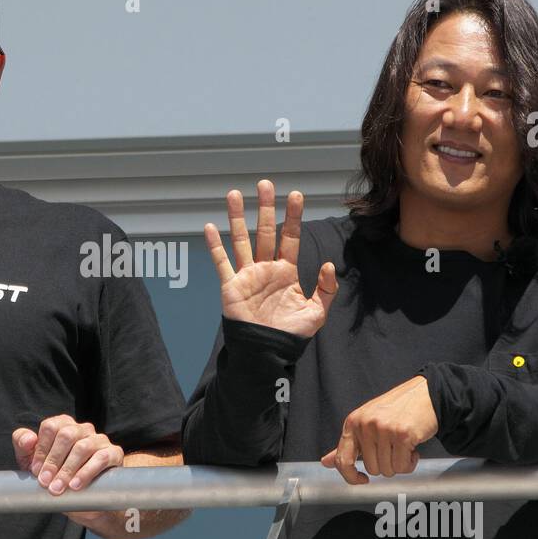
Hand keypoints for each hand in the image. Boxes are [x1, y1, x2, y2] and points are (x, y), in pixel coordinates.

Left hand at [12, 415, 123, 499]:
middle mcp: (82, 428)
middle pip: (66, 435)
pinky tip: (76, 485)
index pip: (50, 427)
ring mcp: (99, 439)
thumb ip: (23, 446)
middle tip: (45, 482)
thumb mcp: (34, 462)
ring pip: (83, 446)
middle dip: (53, 460)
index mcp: (63, 426)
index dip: (41, 449)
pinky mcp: (114, 453)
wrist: (83, 500)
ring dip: (68, 469)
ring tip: (58, 488)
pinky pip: (102, 458)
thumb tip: (28, 438)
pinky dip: (87, 472)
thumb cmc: (56, 476)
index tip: (36, 470)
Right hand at [206, 179, 337, 337]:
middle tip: (265, 184)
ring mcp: (246, 275)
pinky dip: (214, 246)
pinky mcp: (230, 286)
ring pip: (241, 240)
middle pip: (264, 231)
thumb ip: (325, 289)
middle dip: (265, 208)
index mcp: (286, 272)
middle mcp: (265, 268)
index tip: (296, 195)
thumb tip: (327, 264)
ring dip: (237, 218)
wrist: (266, 354)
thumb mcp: (316, 313)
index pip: (290, 238)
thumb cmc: (290, 335)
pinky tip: (209, 227)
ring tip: (234, 194)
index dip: (293, 217)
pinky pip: (221, 262)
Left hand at [320, 376, 438, 484]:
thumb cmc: (396, 409)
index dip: (351, 476)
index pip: (343, 460)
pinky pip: (403, 466)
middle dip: (386, 465)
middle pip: (372, 469)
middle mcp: (365, 425)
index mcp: (353, 423)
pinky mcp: (403, 434)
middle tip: (394, 449)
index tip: (362, 480)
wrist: (424, 395)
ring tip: (404, 447)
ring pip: (388, 470)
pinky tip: (413, 449)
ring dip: (400, 464)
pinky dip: (410, 463)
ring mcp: (383, 429)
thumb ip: (349, 445)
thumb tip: (326, 462)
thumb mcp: (366, 422)